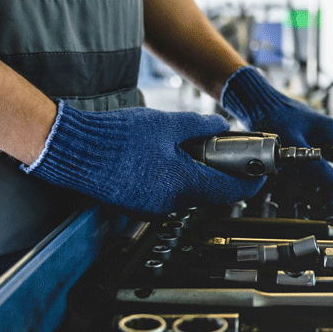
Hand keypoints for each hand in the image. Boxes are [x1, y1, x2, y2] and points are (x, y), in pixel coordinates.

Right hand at [24, 102, 265, 216]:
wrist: (73, 151)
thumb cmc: (114, 138)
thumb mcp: (166, 123)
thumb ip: (200, 127)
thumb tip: (220, 126)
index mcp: (181, 183)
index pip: (230, 191)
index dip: (250, 181)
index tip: (259, 172)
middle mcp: (170, 203)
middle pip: (209, 192)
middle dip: (218, 171)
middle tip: (218, 147)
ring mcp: (152, 208)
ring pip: (187, 192)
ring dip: (192, 173)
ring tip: (179, 146)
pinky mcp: (138, 205)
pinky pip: (166, 193)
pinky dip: (171, 177)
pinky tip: (158, 157)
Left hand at [221, 67, 332, 194]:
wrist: (256, 104)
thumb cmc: (274, 118)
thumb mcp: (295, 144)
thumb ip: (315, 164)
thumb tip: (332, 181)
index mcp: (332, 132)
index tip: (329, 191)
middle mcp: (328, 136)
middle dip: (320, 179)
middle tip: (303, 183)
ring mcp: (317, 140)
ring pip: (321, 168)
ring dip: (307, 176)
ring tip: (289, 171)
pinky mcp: (305, 143)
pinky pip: (308, 163)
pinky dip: (298, 169)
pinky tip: (285, 167)